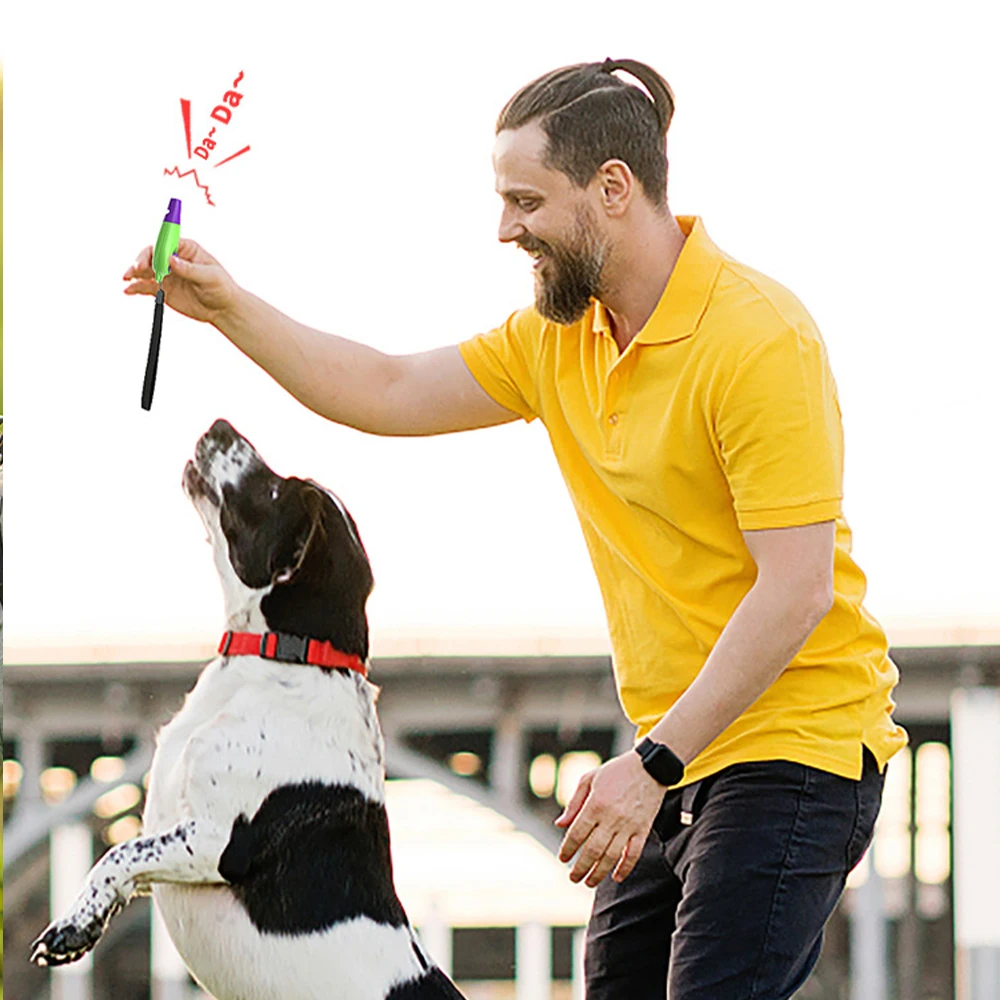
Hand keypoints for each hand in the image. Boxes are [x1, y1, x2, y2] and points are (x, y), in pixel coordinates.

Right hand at [123, 239, 238, 324]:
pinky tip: (128, 290)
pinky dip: (136, 287)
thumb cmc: (221, 288)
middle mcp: (173, 259)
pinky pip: (146, 286)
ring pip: (145, 270)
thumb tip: (171, 259)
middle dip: (142, 261)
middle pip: (151, 255)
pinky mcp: (163, 289)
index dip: (156, 250)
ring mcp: (167, 274)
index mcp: (186, 249)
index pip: (165, 243)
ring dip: (134, 273)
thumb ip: (190, 269)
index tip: (151, 260)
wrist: (223, 309)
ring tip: (127, 278)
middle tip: (137, 269)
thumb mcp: (210, 277)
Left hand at [555, 750, 666, 886]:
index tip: (562, 859)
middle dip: (580, 867)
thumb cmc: (616, 771)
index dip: (568, 849)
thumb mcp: (589, 779)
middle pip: (592, 850)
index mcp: (596, 804)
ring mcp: (629, 825)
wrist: (649, 767)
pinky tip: (616, 877)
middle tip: (573, 878)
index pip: (577, 833)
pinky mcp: (643, 829)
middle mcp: (611, 817)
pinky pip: (634, 854)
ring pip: (612, 856)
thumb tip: (560, 824)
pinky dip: (625, 868)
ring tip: (589, 882)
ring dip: (599, 873)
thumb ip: (574, 803)